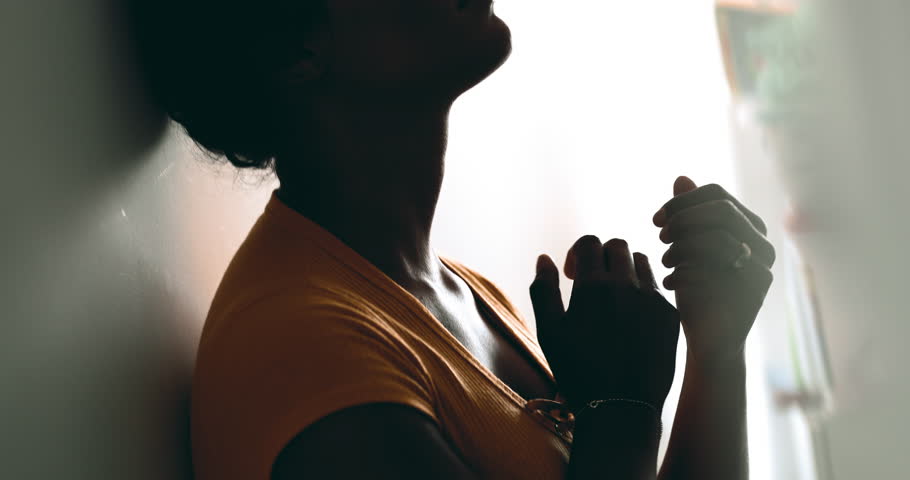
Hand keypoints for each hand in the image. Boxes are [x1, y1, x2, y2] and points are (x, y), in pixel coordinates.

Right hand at [529, 236, 679, 409]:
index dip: (576, 252)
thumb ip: (543, 289)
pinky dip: (643, 290)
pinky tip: (632, 314)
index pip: (589, 242)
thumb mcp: (549, 331)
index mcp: (593, 286)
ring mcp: (652, 299)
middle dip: (601, 256)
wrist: (620, 406)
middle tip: (592, 281)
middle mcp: (626, 285)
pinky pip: (657, 287)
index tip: (571, 273)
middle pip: (617, 246)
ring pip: (641, 261)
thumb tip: (544, 259)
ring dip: (625, 268)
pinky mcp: (670, 315)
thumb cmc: (578, 370)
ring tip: (614, 294)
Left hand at [653, 177, 775, 365]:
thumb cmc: (696, 288)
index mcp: (748, 226)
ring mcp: (763, 266)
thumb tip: (681, 178)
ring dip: (681, 247)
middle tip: (661, 237)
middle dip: (683, 220)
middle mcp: (762, 243)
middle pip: (721, 210)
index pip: (716, 194)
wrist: (709, 337)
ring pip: (717, 237)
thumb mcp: (686, 247)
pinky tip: (672, 284)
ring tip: (666, 263)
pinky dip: (685, 273)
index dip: (681, 202)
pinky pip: (715, 268)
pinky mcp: (754, 291)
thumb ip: (687, 214)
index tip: (656, 220)